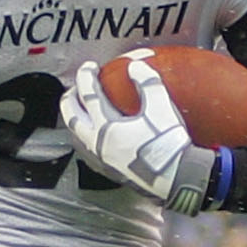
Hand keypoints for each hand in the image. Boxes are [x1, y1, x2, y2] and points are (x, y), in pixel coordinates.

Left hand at [64, 54, 221, 214]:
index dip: (86, 77)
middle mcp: (98, 144)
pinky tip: (94, 136)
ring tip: (80, 111)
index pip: (89, 95)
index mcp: (107, 127)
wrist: (177, 179)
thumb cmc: (169, 146)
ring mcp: (102, 160)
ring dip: (75, 119)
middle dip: (70, 99)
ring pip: (77, 136)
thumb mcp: (161, 106)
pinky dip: (85, 137)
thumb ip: (147, 82)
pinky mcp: (110, 171)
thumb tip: (135, 67)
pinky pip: (88, 151)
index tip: (89, 67)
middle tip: (75, 88)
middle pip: (72, 118)